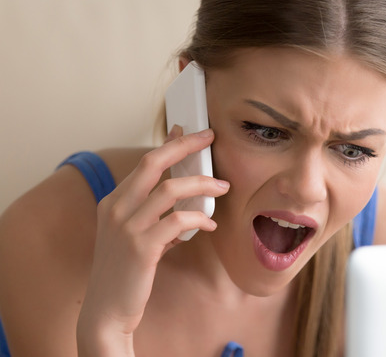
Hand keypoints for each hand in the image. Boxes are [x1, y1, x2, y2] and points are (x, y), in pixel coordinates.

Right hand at [77, 126, 228, 354]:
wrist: (107, 309)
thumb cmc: (126, 271)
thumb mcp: (133, 236)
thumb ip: (154, 215)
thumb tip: (188, 199)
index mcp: (113, 202)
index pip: (145, 163)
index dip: (170, 144)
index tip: (189, 131)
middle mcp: (117, 209)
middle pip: (154, 163)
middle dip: (185, 146)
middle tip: (210, 138)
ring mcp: (128, 227)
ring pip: (171, 190)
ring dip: (202, 185)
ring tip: (223, 187)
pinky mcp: (142, 247)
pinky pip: (179, 222)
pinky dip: (199, 220)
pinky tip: (209, 226)